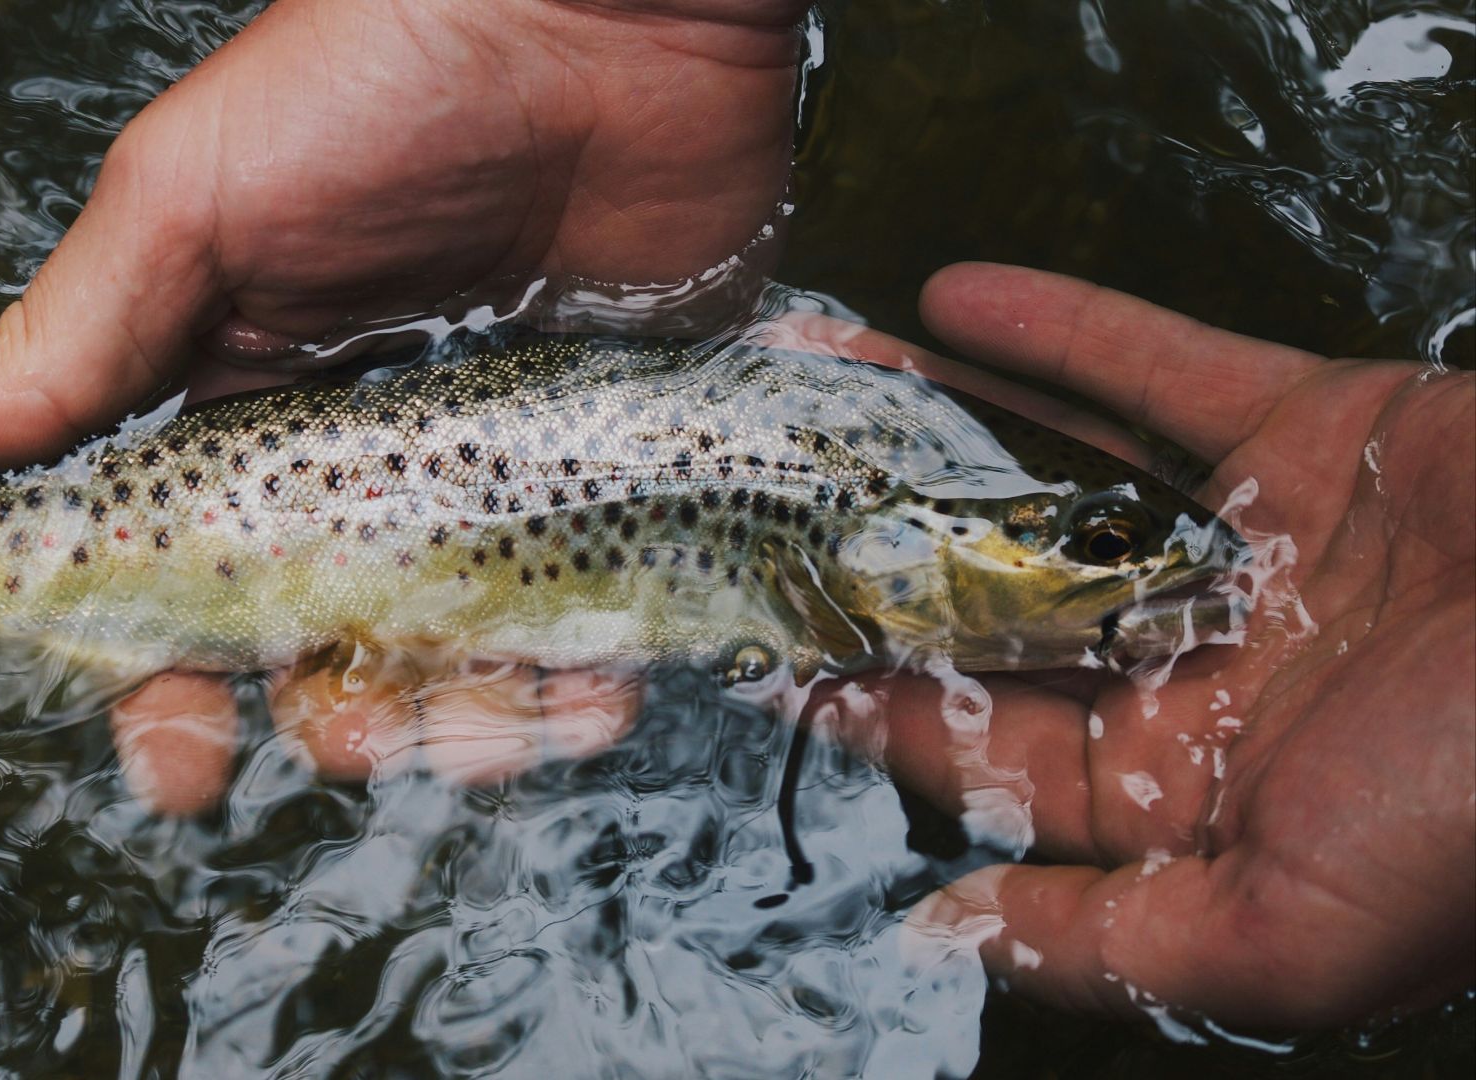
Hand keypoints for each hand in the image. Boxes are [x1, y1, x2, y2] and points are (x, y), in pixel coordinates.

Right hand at [0, 0, 800, 815]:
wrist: (607, 9)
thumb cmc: (381, 76)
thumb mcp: (192, 203)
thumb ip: (66, 340)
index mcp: (238, 409)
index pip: (187, 586)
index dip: (169, 688)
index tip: (182, 766)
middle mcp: (361, 459)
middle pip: (332, 645)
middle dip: (336, 717)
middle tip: (359, 731)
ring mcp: (489, 469)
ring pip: (467, 650)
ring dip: (470, 721)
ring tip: (496, 730)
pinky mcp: (606, 463)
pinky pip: (597, 604)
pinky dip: (593, 668)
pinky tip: (596, 690)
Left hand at [796, 263, 1473, 1029]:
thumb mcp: (1286, 929)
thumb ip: (1109, 941)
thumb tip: (950, 935)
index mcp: (1195, 786)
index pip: (993, 748)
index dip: (877, 706)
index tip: (769, 659)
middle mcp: (1212, 663)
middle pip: (1009, 604)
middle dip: (890, 562)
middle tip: (765, 514)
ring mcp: (1256, 542)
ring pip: (1061, 477)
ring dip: (940, 434)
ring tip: (823, 400)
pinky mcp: (1312, 432)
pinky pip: (1156, 372)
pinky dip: (1058, 333)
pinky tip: (949, 302)